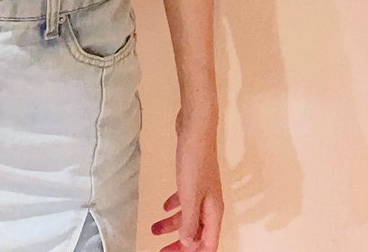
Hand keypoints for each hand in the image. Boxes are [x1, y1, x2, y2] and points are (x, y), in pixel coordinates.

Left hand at [150, 109, 222, 250]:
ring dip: (173, 225)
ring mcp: (202, 190)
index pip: (208, 243)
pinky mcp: (193, 178)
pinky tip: (164, 207)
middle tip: (163, 251)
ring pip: (189, 216)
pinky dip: (175, 206)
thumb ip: (190, 221)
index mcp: (213, 211)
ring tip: (154, 230)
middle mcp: (210, 203)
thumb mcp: (190, 195)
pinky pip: (185, 199)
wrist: (195, 128)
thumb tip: (189, 244)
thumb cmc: (195, 160)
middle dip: (182, 244)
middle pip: (197, 233)